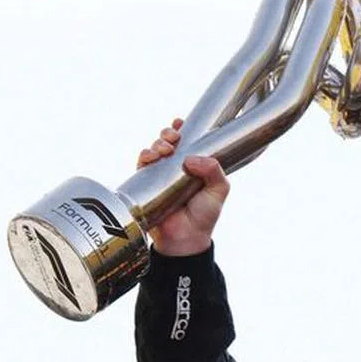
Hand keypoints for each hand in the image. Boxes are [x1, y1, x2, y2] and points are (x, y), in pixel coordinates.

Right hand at [137, 118, 230, 256]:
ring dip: (157, 143)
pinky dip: (145, 156)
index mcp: (195, 164)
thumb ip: (214, 170)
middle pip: (168, 141)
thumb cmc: (204, 215)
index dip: (183, 128)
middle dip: (168, 134)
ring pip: (154, 149)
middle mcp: (176, 167)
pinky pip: (141, 164)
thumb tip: (191, 157)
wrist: (185, 239)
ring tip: (164, 150)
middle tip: (174, 138)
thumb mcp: (219, 190)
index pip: (188, 140)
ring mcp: (160, 174)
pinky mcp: (145, 184)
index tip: (181, 122)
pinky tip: (151, 157)